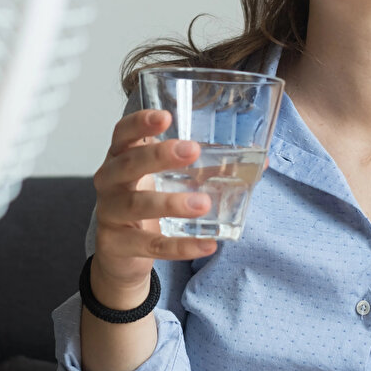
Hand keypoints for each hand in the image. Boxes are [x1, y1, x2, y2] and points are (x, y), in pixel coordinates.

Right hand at [88, 109, 217, 307]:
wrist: (120, 254)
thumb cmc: (145, 203)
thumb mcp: (167, 180)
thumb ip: (204, 168)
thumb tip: (260, 161)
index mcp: (120, 157)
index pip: (122, 133)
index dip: (140, 123)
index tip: (165, 116)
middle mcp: (109, 181)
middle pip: (127, 163)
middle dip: (158, 155)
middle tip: (191, 150)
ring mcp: (110, 213)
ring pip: (137, 204)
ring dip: (171, 202)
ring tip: (203, 203)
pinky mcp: (118, 244)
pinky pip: (151, 244)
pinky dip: (180, 246)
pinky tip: (207, 245)